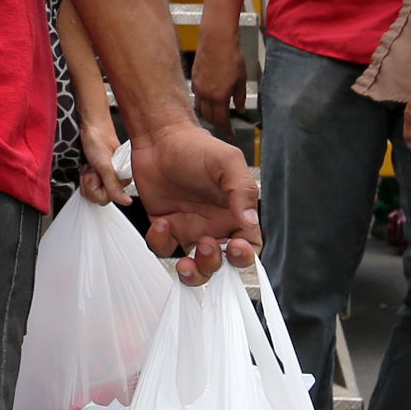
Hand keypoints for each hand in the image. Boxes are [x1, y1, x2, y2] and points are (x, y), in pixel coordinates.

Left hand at [75, 119, 126, 205]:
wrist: (91, 128)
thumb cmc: (99, 141)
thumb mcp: (105, 165)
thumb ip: (114, 185)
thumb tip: (126, 201)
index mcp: (123, 180)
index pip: (106, 199)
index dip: (96, 187)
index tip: (96, 174)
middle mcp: (116, 180)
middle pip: (97, 198)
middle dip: (89, 183)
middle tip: (92, 169)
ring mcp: (106, 178)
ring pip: (91, 192)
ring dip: (86, 179)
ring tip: (90, 166)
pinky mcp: (98, 175)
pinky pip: (88, 185)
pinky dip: (84, 176)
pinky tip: (88, 167)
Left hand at [132, 119, 260, 284]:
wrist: (160, 138)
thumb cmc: (197, 147)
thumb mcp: (227, 162)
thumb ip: (242, 190)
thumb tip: (250, 221)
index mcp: (236, 214)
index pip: (249, 247)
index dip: (245, 256)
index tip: (235, 247)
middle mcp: (214, 226)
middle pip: (222, 265)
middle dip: (214, 265)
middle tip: (206, 244)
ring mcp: (189, 229)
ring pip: (195, 267)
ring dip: (192, 272)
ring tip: (185, 260)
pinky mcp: (164, 227)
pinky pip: (164, 248)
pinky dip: (161, 242)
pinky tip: (162, 222)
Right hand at [190, 30, 245, 133]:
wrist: (216, 40)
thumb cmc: (231, 57)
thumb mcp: (241, 80)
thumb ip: (240, 97)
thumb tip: (240, 109)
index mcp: (219, 97)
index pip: (221, 120)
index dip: (227, 129)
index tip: (231, 134)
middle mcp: (206, 95)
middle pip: (209, 117)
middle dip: (217, 124)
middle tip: (224, 127)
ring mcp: (198, 87)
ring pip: (200, 108)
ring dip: (208, 114)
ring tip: (216, 115)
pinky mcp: (194, 79)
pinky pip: (196, 97)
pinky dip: (202, 102)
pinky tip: (208, 100)